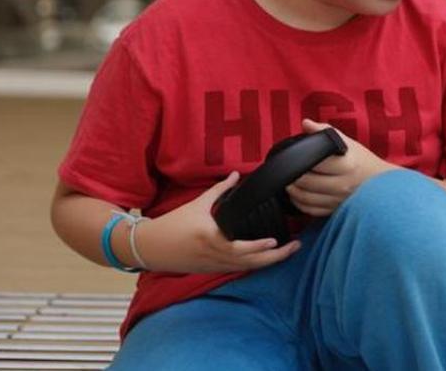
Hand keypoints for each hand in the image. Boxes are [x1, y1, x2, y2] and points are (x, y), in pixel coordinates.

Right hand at [135, 172, 300, 272]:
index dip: (258, 247)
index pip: (240, 248)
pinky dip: (255, 265)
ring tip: (289, 251)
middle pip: (251, 262)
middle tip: (295, 247)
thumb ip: (219, 190)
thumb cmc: (172, 224)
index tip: (275, 240)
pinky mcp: (212, 271)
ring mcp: (214, 266)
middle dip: (275, 257)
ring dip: (269, 262)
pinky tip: (269, 258)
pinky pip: (239, 270)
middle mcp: (215, 255)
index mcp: (211, 238)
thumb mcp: (197, 205)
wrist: (149, 247)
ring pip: (247, 269)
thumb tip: (237, 174)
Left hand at [285, 119, 396, 216]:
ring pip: (306, 198)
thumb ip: (326, 132)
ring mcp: (339, 199)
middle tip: (287, 170)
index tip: (291, 157)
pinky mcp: (335, 210)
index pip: (315, 162)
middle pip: (307, 182)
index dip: (299, 160)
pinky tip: (298, 195)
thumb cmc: (362, 161)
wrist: (380, 184)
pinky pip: (312, 210)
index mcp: (347, 164)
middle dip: (292, 176)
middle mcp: (343, 184)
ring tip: (289, 183)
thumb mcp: (348, 143)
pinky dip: (300, 204)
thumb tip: (306, 123)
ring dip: (293, 191)